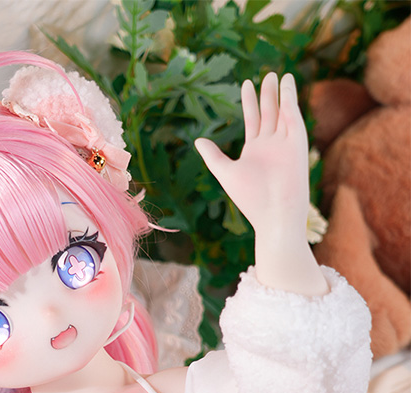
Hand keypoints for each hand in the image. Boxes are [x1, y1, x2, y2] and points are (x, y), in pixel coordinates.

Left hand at [195, 72, 308, 240]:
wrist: (274, 214)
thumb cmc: (250, 198)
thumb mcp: (227, 173)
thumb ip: (213, 156)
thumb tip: (197, 141)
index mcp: (255, 151)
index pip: (253, 120)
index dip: (250, 102)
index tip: (246, 84)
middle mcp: (271, 145)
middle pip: (269, 113)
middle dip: (267, 94)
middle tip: (266, 75)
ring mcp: (285, 144)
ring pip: (283, 112)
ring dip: (281, 94)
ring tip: (277, 76)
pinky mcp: (298, 144)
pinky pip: (294, 117)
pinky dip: (291, 100)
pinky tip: (287, 84)